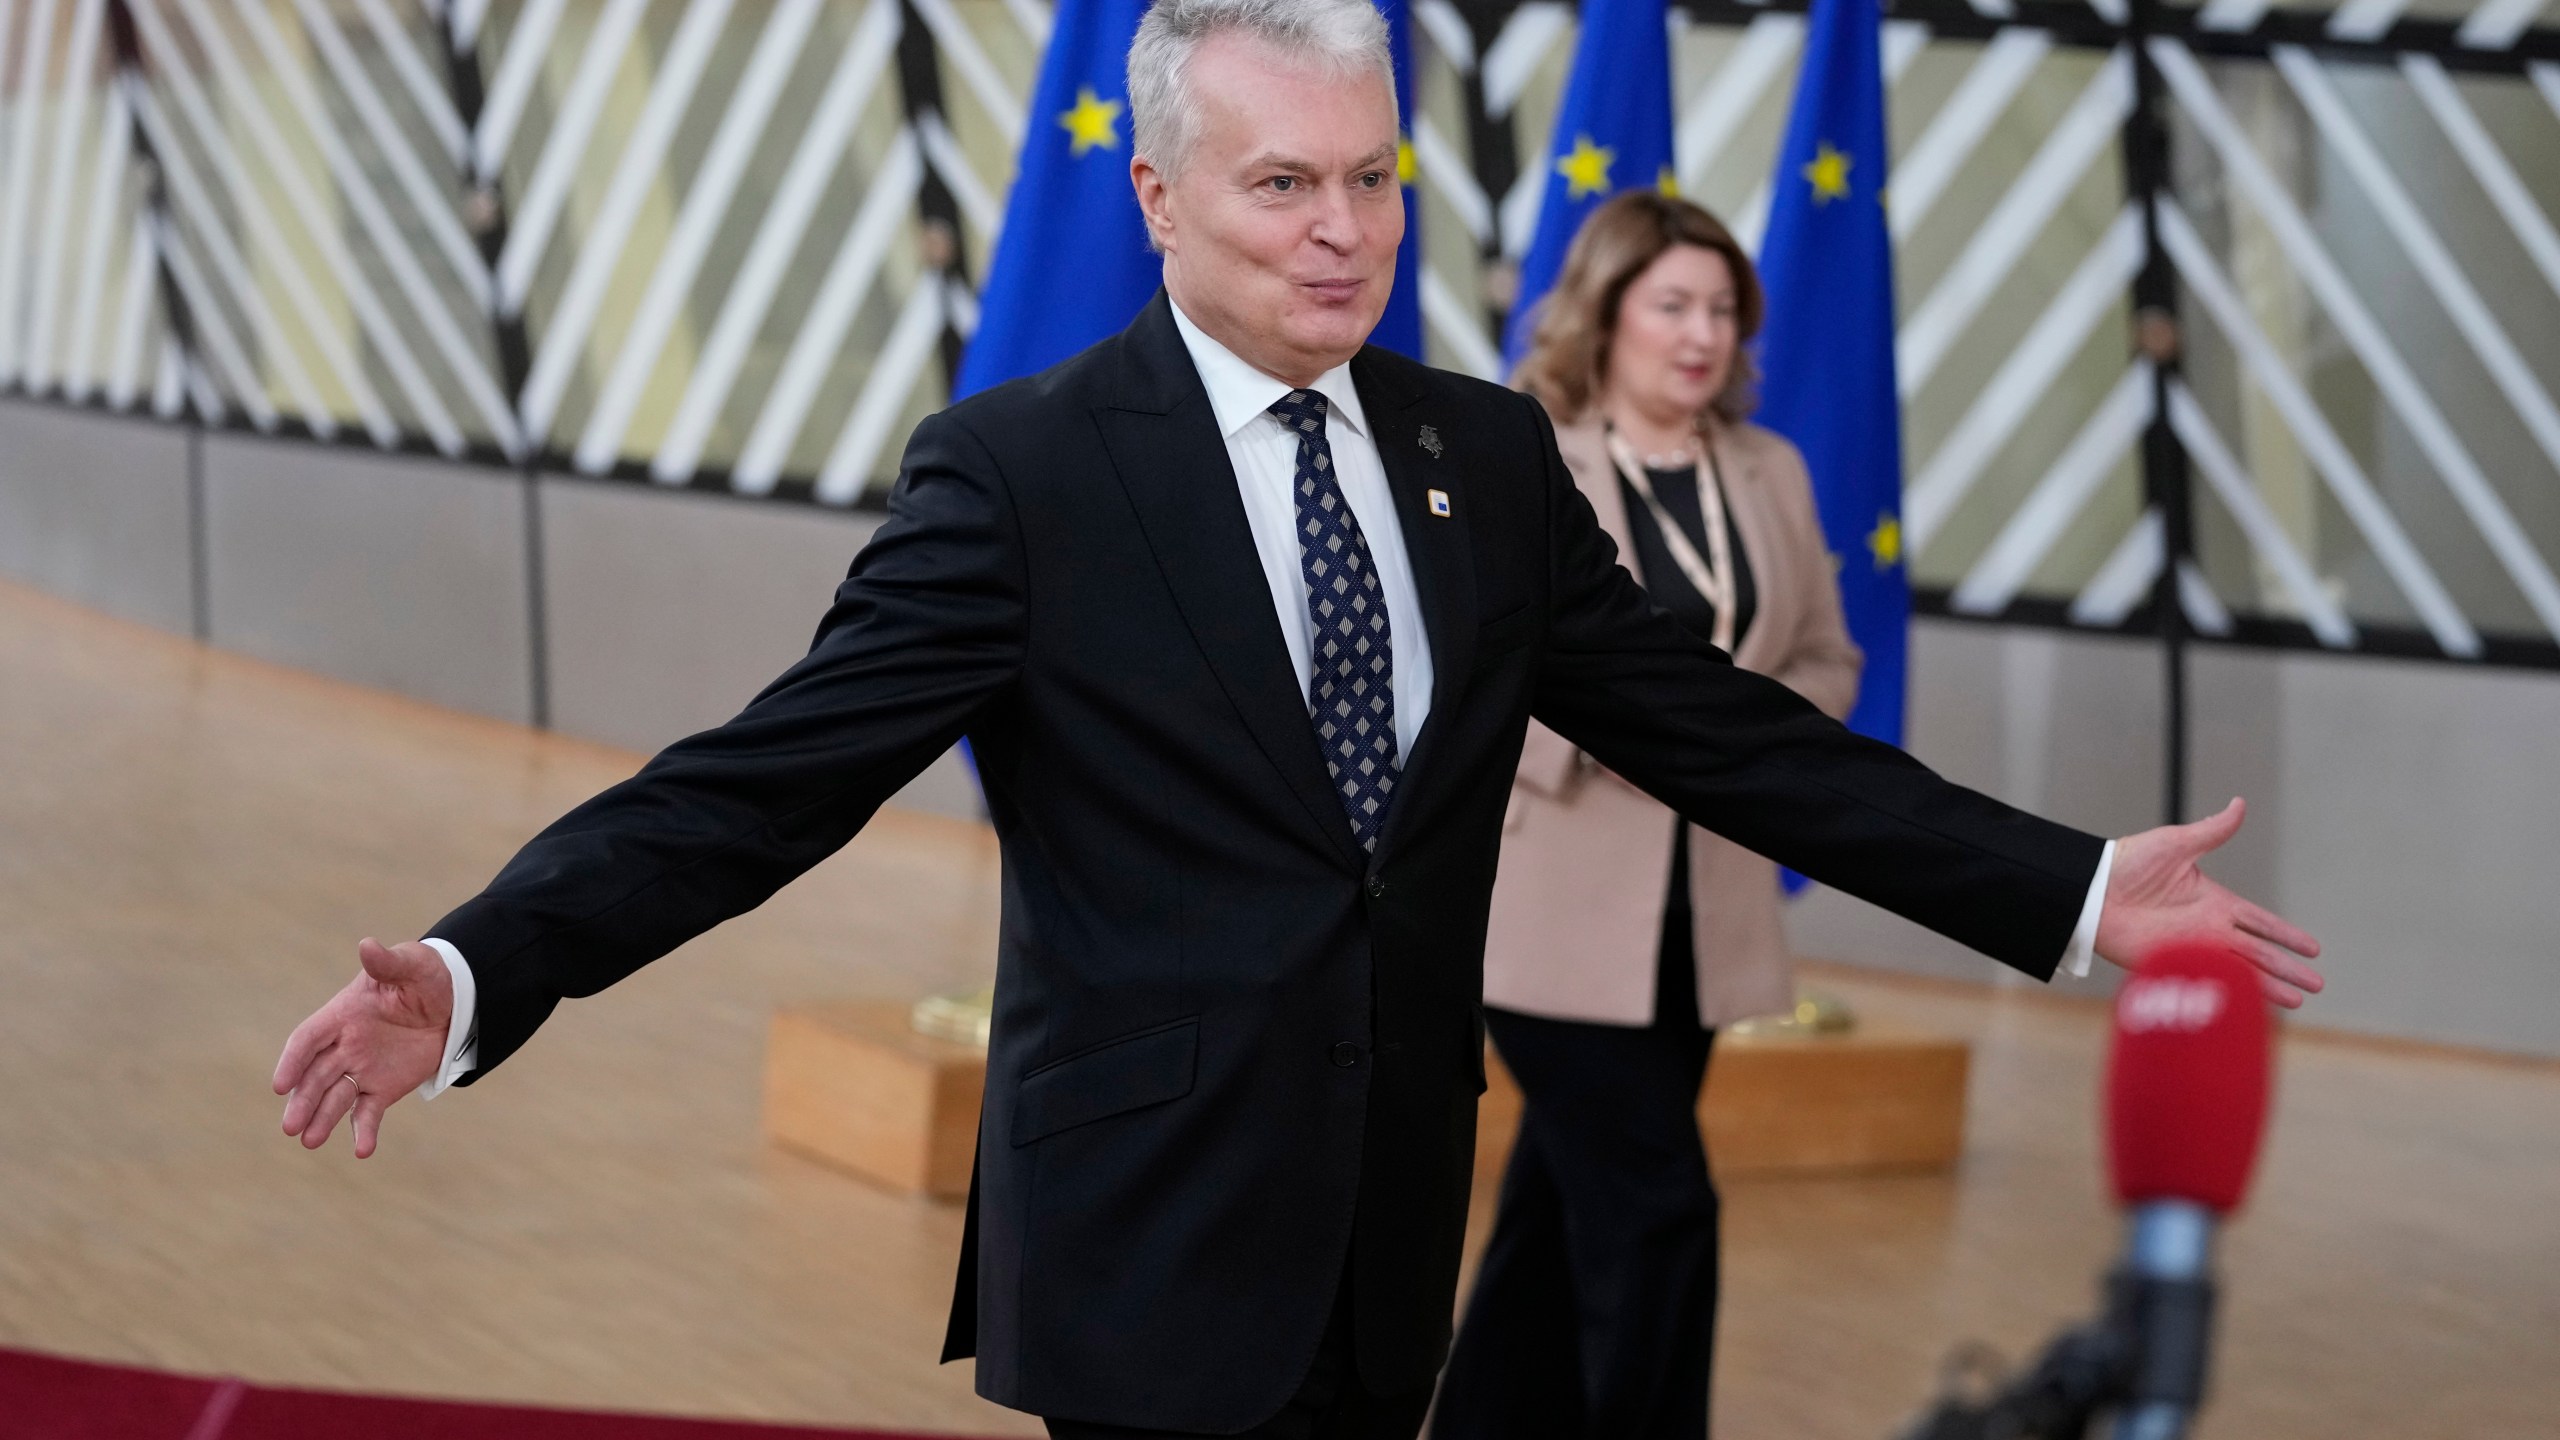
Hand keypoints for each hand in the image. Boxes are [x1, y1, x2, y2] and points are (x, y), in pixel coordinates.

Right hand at [272, 938, 453, 1157]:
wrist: (455, 1001)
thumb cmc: (427, 976)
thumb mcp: (413, 965)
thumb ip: (388, 962)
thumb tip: (367, 946)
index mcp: (343, 1014)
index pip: (308, 1040)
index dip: (293, 1061)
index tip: (280, 1085)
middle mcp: (345, 1045)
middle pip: (315, 1076)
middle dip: (302, 1100)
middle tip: (291, 1127)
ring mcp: (362, 1069)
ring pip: (334, 1098)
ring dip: (322, 1120)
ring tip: (310, 1141)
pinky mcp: (383, 1089)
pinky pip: (367, 1113)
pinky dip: (363, 1131)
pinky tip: (362, 1150)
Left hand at [2097, 798, 2324, 1007]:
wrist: (2091, 891)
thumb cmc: (2128, 864)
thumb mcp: (2175, 844)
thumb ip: (2210, 830)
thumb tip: (2239, 803)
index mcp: (2214, 902)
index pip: (2262, 922)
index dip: (2286, 935)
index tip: (2314, 949)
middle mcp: (2208, 929)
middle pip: (2259, 954)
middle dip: (2288, 970)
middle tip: (2316, 986)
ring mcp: (2191, 950)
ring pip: (2239, 973)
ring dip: (2267, 988)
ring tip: (2296, 1003)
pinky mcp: (2171, 966)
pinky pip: (2207, 984)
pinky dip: (2229, 996)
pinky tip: (2248, 1009)